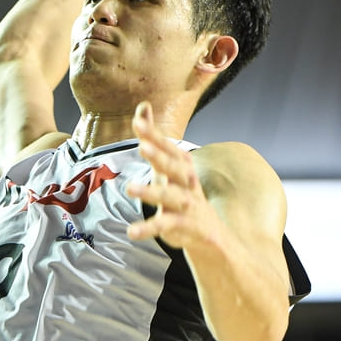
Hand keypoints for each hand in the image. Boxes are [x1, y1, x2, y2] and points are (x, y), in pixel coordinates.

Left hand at [126, 102, 214, 249]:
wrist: (211, 234)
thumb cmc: (184, 193)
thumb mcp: (168, 167)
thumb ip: (153, 140)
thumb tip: (143, 106)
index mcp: (182, 166)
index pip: (169, 148)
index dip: (155, 136)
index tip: (138, 122)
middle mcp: (188, 182)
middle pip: (175, 168)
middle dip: (161, 157)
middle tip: (142, 147)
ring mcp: (188, 205)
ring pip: (172, 197)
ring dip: (152, 192)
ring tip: (130, 188)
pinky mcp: (186, 226)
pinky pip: (167, 226)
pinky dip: (149, 228)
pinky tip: (132, 231)